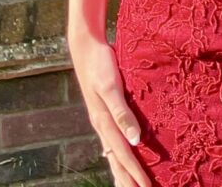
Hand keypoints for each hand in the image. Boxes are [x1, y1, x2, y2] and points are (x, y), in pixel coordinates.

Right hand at [68, 32, 150, 186]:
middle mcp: (102, 125)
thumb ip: (122, 113)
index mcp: (103, 123)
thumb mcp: (111, 87)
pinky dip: (119, 154)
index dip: (135, 173)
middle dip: (127, 180)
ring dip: (123, 171)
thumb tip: (134, 140)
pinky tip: (124, 156)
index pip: (123, 156)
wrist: (86, 47)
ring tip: (131, 185)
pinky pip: (113, 140)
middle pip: (115, 161)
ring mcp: (101, 119)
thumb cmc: (100, 64)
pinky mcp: (104, 112)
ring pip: (113, 153)